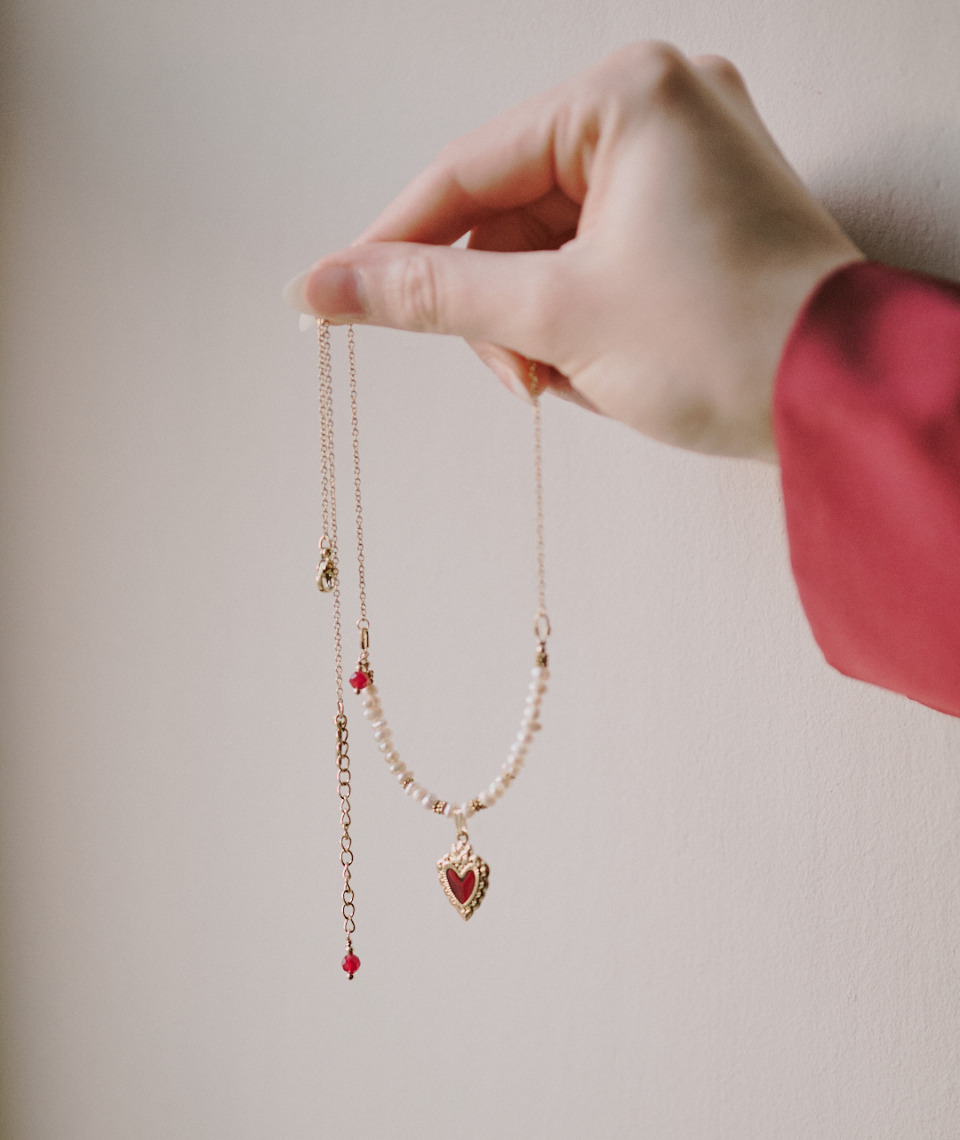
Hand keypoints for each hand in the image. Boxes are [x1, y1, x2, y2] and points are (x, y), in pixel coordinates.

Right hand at [283, 42, 862, 462]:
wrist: (843, 405)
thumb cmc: (723, 344)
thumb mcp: (558, 317)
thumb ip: (432, 294)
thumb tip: (325, 284)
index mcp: (626, 95)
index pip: (468, 169)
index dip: (395, 241)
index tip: (333, 295)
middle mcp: (660, 106)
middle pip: (511, 211)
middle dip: (499, 307)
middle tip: (518, 379)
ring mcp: (686, 157)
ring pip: (552, 243)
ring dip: (540, 323)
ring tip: (570, 382)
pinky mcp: (699, 209)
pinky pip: (599, 256)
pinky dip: (582, 318)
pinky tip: (602, 367)